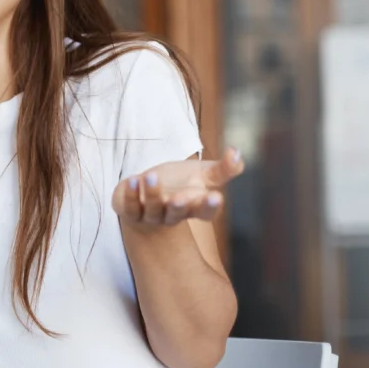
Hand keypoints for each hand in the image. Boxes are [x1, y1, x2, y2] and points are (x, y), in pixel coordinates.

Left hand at [112, 148, 244, 230]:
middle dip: (180, 206)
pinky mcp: (132, 212)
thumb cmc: (180, 184)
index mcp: (194, 207)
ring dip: (153, 194)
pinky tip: (133, 181)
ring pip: (154, 209)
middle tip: (182, 196)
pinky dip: (131, 195)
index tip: (216, 196)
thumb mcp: (203, 174)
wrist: (148, 195)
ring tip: (152, 176)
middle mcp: (174, 214)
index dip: (210, 206)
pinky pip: (131, 207)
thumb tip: (237, 152)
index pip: (206, 212)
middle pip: (179, 214)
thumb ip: (224, 168)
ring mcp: (152, 215)